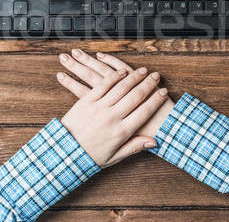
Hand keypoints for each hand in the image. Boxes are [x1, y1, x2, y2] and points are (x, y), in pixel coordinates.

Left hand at [58, 52, 168, 167]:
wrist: (65, 152)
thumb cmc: (91, 156)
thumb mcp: (114, 157)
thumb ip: (135, 147)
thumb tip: (155, 141)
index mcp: (121, 132)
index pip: (144, 112)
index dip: (156, 101)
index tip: (163, 92)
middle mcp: (112, 118)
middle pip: (135, 96)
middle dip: (148, 85)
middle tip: (156, 76)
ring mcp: (99, 108)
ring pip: (120, 88)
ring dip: (134, 77)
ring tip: (143, 71)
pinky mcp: (86, 101)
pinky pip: (102, 85)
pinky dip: (114, 77)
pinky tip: (122, 71)